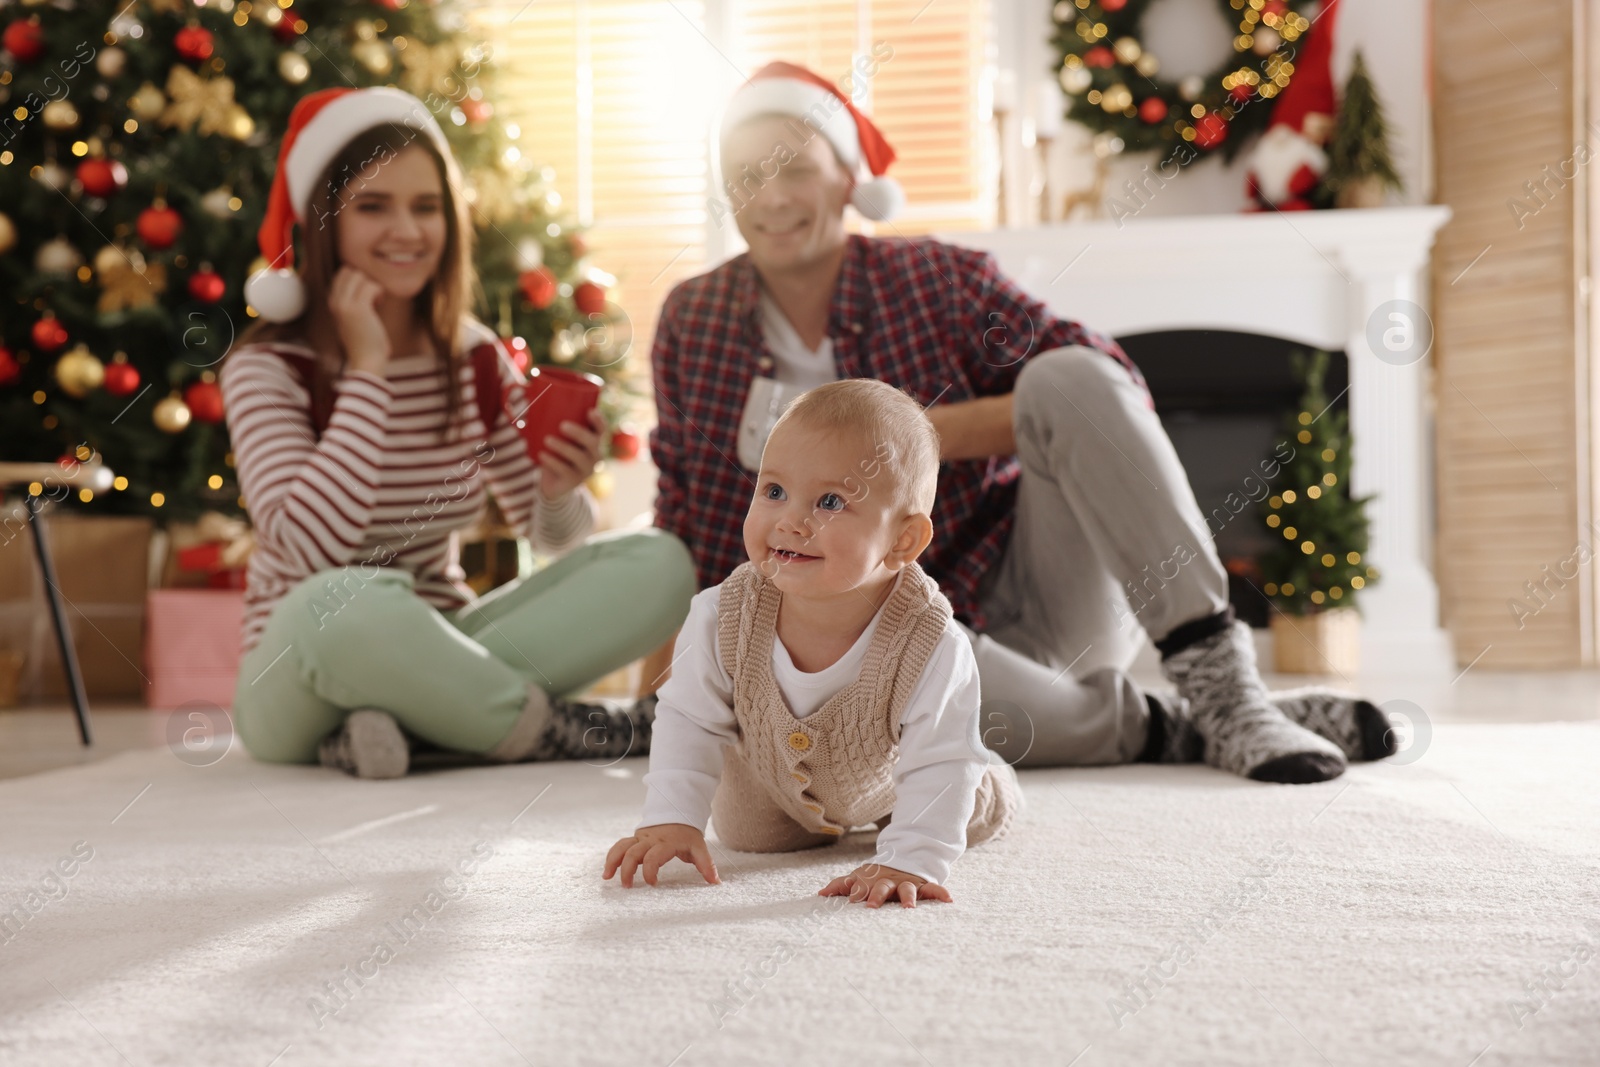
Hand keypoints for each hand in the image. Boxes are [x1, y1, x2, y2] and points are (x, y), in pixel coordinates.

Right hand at [328, 266, 391, 375]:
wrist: (366, 361)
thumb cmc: (364, 342)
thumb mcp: (352, 319)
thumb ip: (352, 302)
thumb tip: (365, 282)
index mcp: (332, 303)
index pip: (342, 274)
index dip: (358, 280)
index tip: (367, 295)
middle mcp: (335, 301)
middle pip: (349, 271)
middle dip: (365, 279)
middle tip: (373, 297)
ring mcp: (344, 304)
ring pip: (360, 275)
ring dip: (373, 285)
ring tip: (377, 301)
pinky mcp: (358, 308)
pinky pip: (371, 285)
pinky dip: (379, 292)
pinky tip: (379, 304)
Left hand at [537, 407, 605, 500]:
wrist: (554, 483)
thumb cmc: (557, 451)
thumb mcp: (558, 437)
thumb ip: (550, 419)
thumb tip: (525, 391)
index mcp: (594, 441)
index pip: (602, 429)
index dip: (599, 421)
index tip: (590, 411)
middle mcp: (595, 456)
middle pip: (593, 442)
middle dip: (579, 433)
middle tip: (562, 425)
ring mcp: (586, 470)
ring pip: (578, 457)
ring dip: (563, 447)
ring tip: (547, 439)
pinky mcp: (574, 481)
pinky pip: (565, 471)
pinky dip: (552, 462)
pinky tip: (542, 455)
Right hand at [603, 823, 719, 887]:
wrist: (679, 812)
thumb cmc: (688, 834)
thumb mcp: (699, 847)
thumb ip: (706, 864)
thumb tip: (716, 882)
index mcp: (666, 843)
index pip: (653, 856)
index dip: (650, 870)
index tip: (652, 884)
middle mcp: (650, 840)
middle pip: (633, 853)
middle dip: (627, 870)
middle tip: (628, 887)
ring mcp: (641, 838)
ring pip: (622, 847)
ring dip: (613, 862)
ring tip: (607, 878)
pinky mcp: (635, 839)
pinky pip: (620, 846)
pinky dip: (611, 857)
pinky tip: (607, 872)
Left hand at [818, 862, 950, 908]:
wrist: (903, 858)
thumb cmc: (876, 875)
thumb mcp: (859, 877)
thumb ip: (841, 885)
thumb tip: (820, 893)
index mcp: (871, 880)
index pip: (861, 885)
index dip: (856, 891)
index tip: (852, 900)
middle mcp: (888, 881)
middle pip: (882, 887)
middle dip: (877, 895)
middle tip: (872, 906)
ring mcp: (906, 883)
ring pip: (907, 890)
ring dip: (907, 897)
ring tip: (909, 908)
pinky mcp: (922, 885)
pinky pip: (933, 889)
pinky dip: (940, 893)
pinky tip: (948, 900)